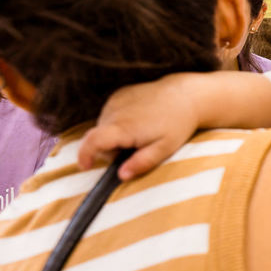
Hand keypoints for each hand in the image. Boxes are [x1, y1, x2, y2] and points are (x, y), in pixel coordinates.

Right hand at [77, 74, 200, 179]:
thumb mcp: (164, 148)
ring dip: (116, 135)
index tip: (86, 166)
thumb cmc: (177, 124)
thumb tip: (121, 175)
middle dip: (112, 149)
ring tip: (142, 132)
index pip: (93, 141)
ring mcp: (115, 100)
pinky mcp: (119, 94)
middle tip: (137, 148)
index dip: (84, 155)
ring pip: (104, 127)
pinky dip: (120, 122)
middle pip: (99, 138)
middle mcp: (115, 111)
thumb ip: (142, 163)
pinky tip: (140, 120)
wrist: (185, 95)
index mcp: (124, 127)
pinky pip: (111, 114)